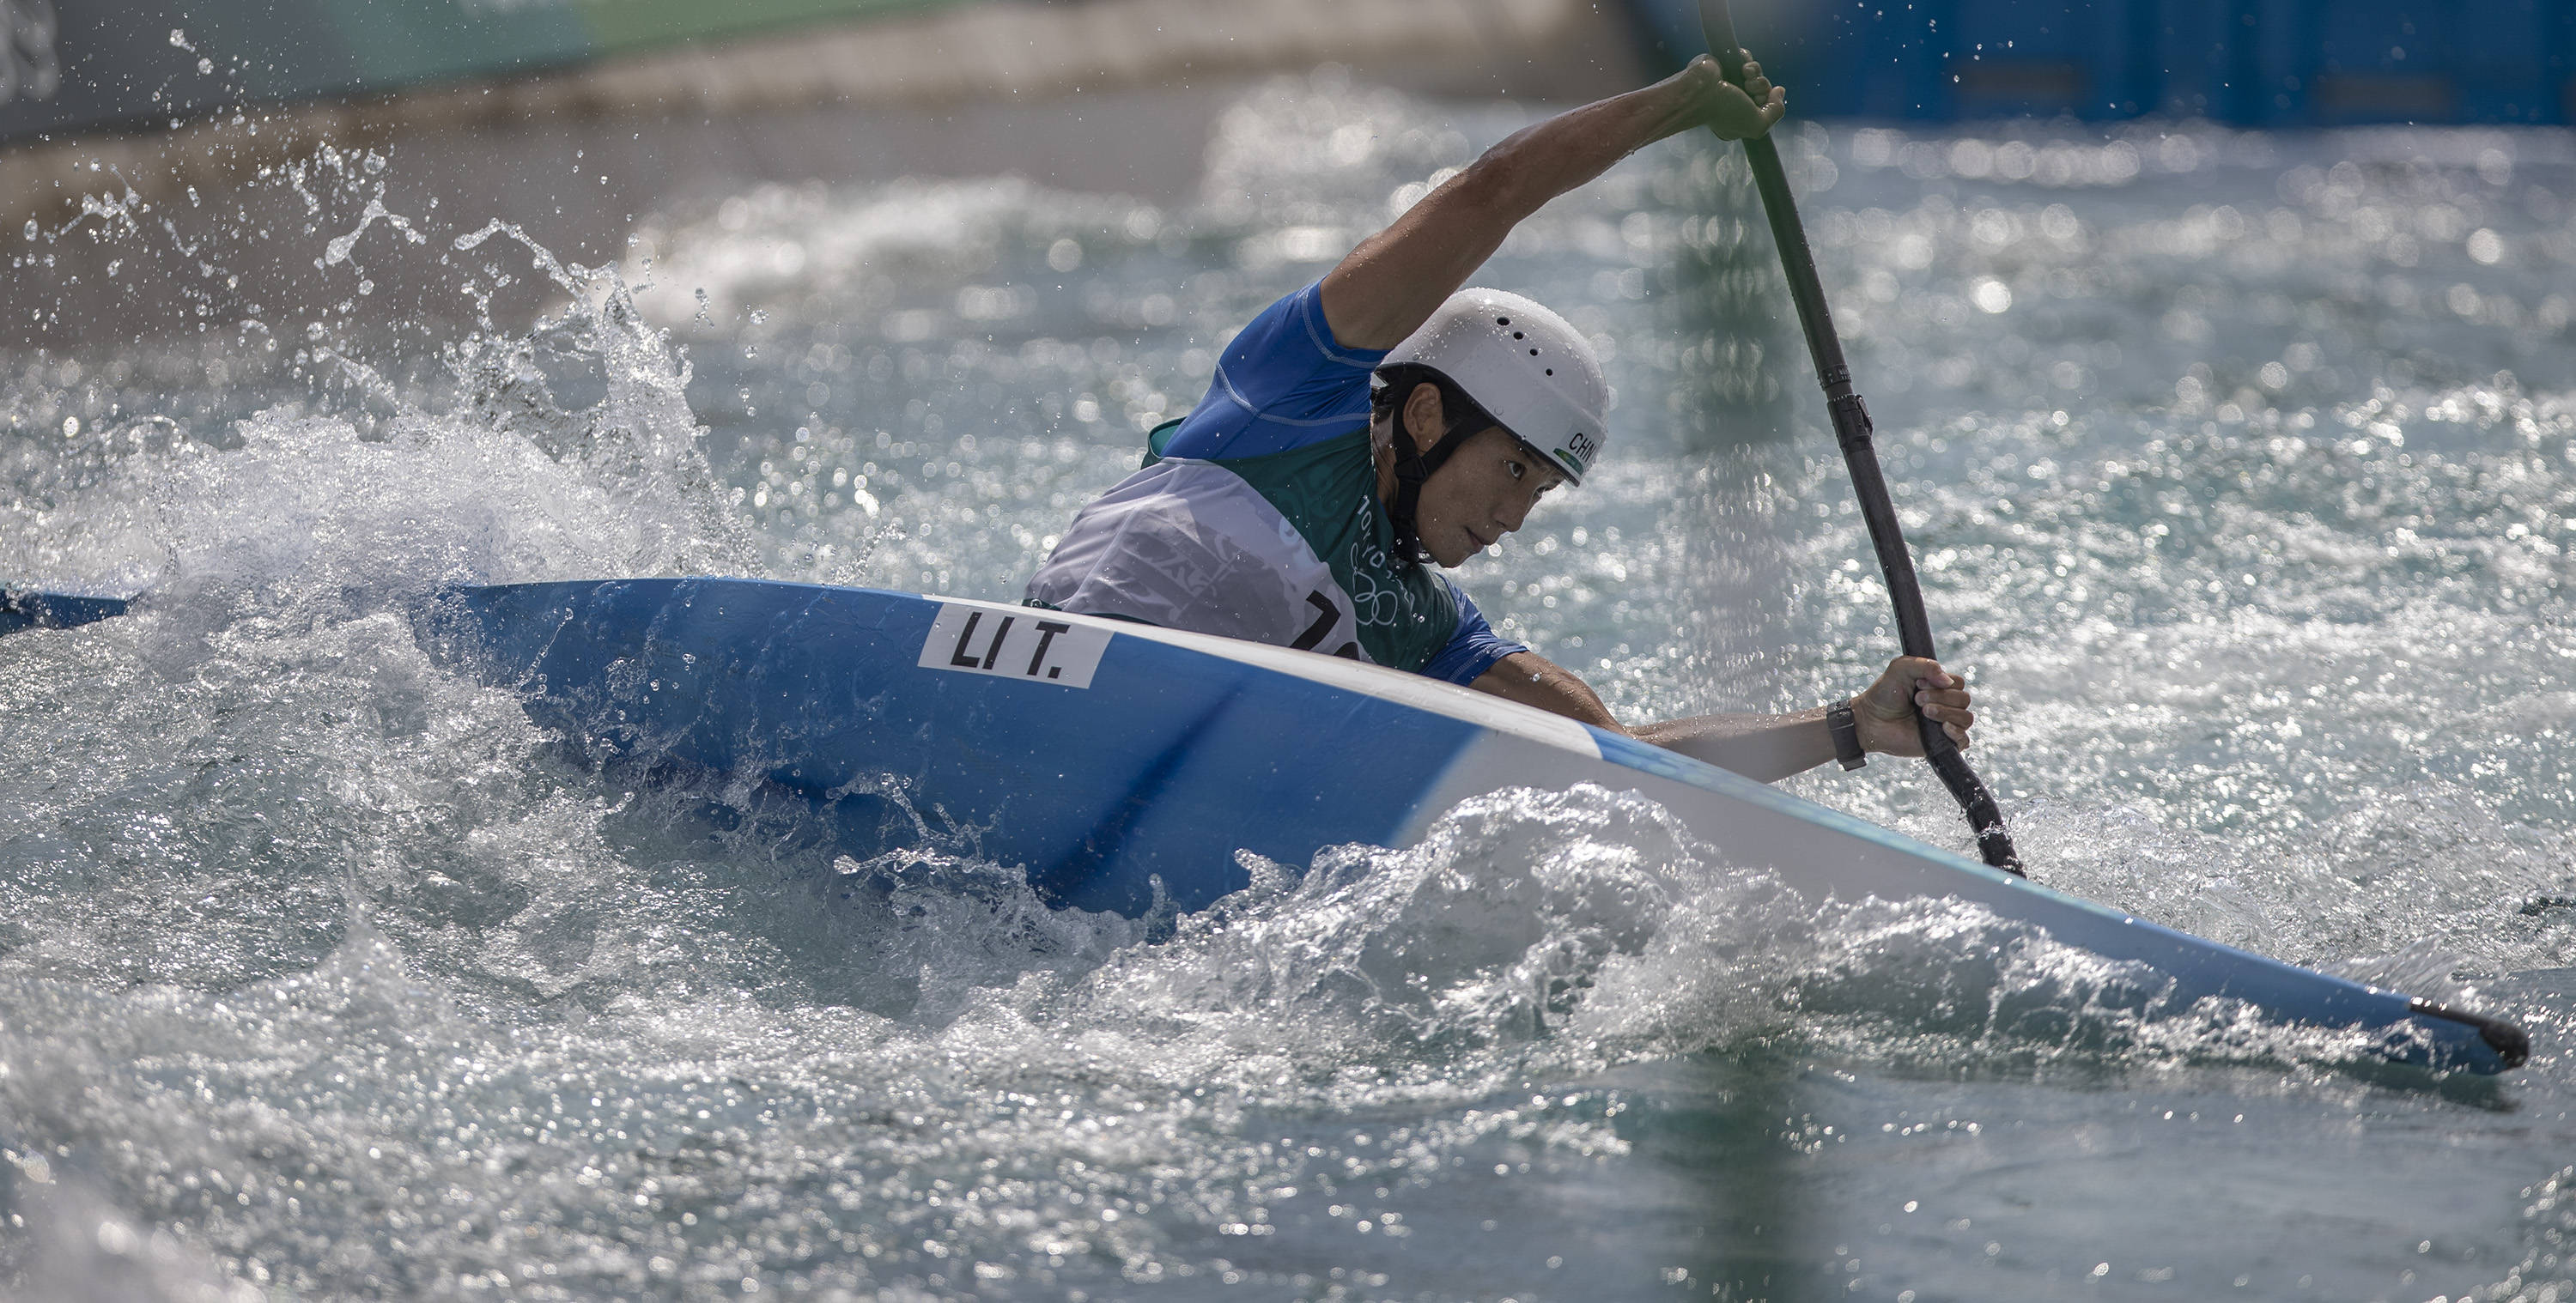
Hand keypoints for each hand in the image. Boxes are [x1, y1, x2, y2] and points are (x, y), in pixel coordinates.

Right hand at [1672, 51, 1786, 139]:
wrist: (1700, 92)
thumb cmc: (1725, 112)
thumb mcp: (1757, 125)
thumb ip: (1776, 112)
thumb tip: (1779, 91)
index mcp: (1740, 118)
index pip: (1765, 106)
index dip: (1768, 101)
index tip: (1759, 102)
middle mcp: (1735, 101)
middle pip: (1762, 88)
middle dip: (1761, 86)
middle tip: (1749, 89)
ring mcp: (1731, 82)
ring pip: (1756, 72)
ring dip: (1755, 73)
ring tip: (1745, 75)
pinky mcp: (1726, 65)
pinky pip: (1746, 58)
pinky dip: (1747, 59)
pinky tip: (1741, 67)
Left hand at [1850, 656, 1974, 755]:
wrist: (1869, 720)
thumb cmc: (1884, 694)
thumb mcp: (1901, 668)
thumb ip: (1925, 665)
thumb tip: (1948, 682)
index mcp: (1939, 688)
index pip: (1959, 683)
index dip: (1942, 682)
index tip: (1918, 684)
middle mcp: (1945, 706)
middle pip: (1964, 699)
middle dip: (1941, 697)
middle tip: (1916, 699)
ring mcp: (1944, 725)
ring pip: (1966, 718)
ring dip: (1946, 712)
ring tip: (1923, 712)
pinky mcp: (1941, 743)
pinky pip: (1964, 741)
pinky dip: (1957, 733)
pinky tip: (1942, 727)